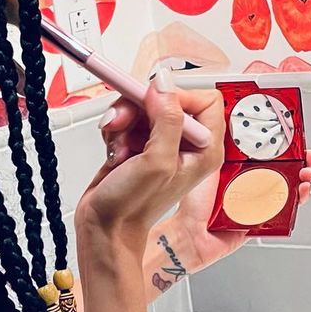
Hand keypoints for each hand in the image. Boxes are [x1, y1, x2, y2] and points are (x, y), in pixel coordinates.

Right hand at [76, 73, 223, 252]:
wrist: (105, 227)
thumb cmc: (133, 207)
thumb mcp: (157, 162)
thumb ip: (167, 120)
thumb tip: (165, 84)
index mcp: (204, 150)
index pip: (205, 100)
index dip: (177, 96)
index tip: (153, 104)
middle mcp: (186, 145)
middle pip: (168, 98)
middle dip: (140, 106)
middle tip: (123, 121)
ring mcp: (162, 143)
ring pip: (144, 105)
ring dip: (123, 119)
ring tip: (118, 144)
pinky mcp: (140, 144)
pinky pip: (128, 118)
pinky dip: (116, 128)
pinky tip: (114, 150)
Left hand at [171, 148, 310, 269]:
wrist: (190, 233)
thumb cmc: (193, 201)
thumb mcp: (210, 162)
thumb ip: (224, 144)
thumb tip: (232, 118)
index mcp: (239, 166)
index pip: (268, 151)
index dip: (285, 144)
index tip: (297, 137)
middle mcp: (250, 183)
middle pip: (284, 169)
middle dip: (302, 161)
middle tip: (310, 157)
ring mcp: (257, 202)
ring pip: (288, 188)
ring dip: (302, 181)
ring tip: (306, 176)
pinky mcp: (261, 220)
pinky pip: (284, 211)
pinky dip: (295, 203)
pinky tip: (298, 195)